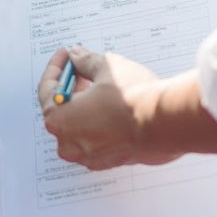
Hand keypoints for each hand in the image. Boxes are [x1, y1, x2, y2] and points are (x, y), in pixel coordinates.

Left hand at [38, 46, 177, 169]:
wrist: (167, 123)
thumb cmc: (133, 98)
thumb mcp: (107, 68)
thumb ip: (86, 62)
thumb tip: (77, 56)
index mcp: (59, 120)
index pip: (48, 89)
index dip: (57, 67)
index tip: (66, 55)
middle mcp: (68, 143)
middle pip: (62, 109)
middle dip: (72, 86)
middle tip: (83, 66)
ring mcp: (88, 156)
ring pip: (80, 126)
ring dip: (85, 105)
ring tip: (100, 85)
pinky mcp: (109, 161)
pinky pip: (96, 138)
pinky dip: (99, 122)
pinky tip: (112, 107)